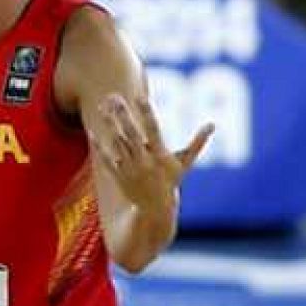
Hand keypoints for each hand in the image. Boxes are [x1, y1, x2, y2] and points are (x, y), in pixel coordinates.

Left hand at [92, 92, 213, 210]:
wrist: (156, 209)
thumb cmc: (171, 181)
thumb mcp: (185, 163)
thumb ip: (197, 142)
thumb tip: (212, 125)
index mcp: (160, 155)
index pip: (153, 129)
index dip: (147, 113)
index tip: (140, 96)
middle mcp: (145, 161)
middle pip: (132, 134)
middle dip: (123, 116)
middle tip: (114, 97)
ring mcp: (130, 169)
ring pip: (117, 143)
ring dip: (110, 125)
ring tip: (103, 106)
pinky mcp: (119, 176)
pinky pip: (106, 160)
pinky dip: (100, 147)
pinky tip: (92, 132)